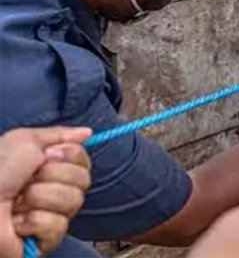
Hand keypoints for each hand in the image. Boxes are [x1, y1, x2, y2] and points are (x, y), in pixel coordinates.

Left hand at [0, 127, 91, 257]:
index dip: (70, 156)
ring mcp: (52, 215)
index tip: (47, 155)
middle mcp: (53, 190)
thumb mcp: (24, 140)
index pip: (83, 161)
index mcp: (49, 168)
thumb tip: (87, 133)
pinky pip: (58, 226)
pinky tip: (17, 223)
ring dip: (40, 198)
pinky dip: (34, 221)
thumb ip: (59, 135)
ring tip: (17, 203)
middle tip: (27, 181)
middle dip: (53, 176)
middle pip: (83, 180)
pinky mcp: (47, 239)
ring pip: (73, 202)